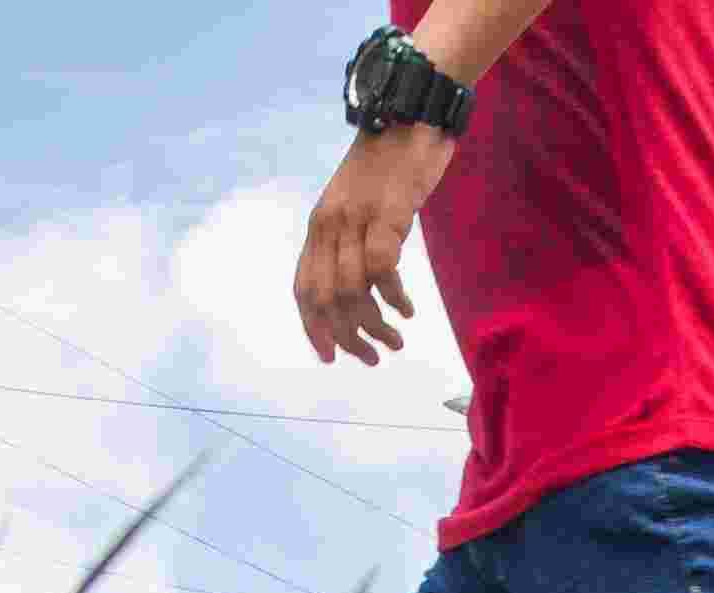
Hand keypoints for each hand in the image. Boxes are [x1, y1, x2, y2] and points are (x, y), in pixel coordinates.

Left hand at [297, 123, 449, 364]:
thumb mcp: (359, 203)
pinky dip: (394, 298)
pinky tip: (407, 309)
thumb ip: (352, 239)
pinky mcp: (387, 213)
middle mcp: (330, 224)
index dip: (312, 328)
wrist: (410, 112)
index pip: (303, 288)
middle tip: (371, 358)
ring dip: (373, 326)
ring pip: (352, 290)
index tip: (330, 357)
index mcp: (319, 225)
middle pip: (325, 298)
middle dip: (345, 337)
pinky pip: (382, 269)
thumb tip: (361, 286)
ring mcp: (357, 218)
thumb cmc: (390, 161)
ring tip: (396, 341)